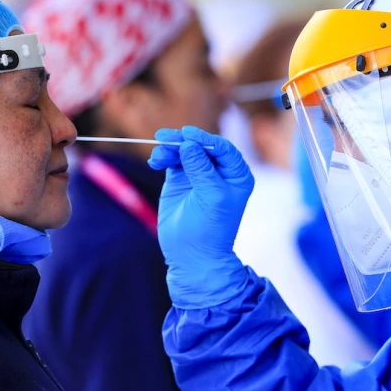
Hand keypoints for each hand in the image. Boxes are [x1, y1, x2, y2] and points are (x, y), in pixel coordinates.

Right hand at [148, 126, 253, 308]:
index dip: (204, 139)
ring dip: (169, 149)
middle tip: (164, 137)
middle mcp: (218, 172)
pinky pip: (171, 161)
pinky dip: (162, 158)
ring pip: (183, 151)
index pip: (222, 148)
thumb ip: (200, 168)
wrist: (191, 255)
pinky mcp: (179, 180)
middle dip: (183, 141)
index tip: (187, 135)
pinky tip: (155, 162)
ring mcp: (197, 174)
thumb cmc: (209, 229)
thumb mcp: (210, 196)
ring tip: (157, 156)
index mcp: (235, 175)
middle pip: (200, 146)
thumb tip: (188, 143)